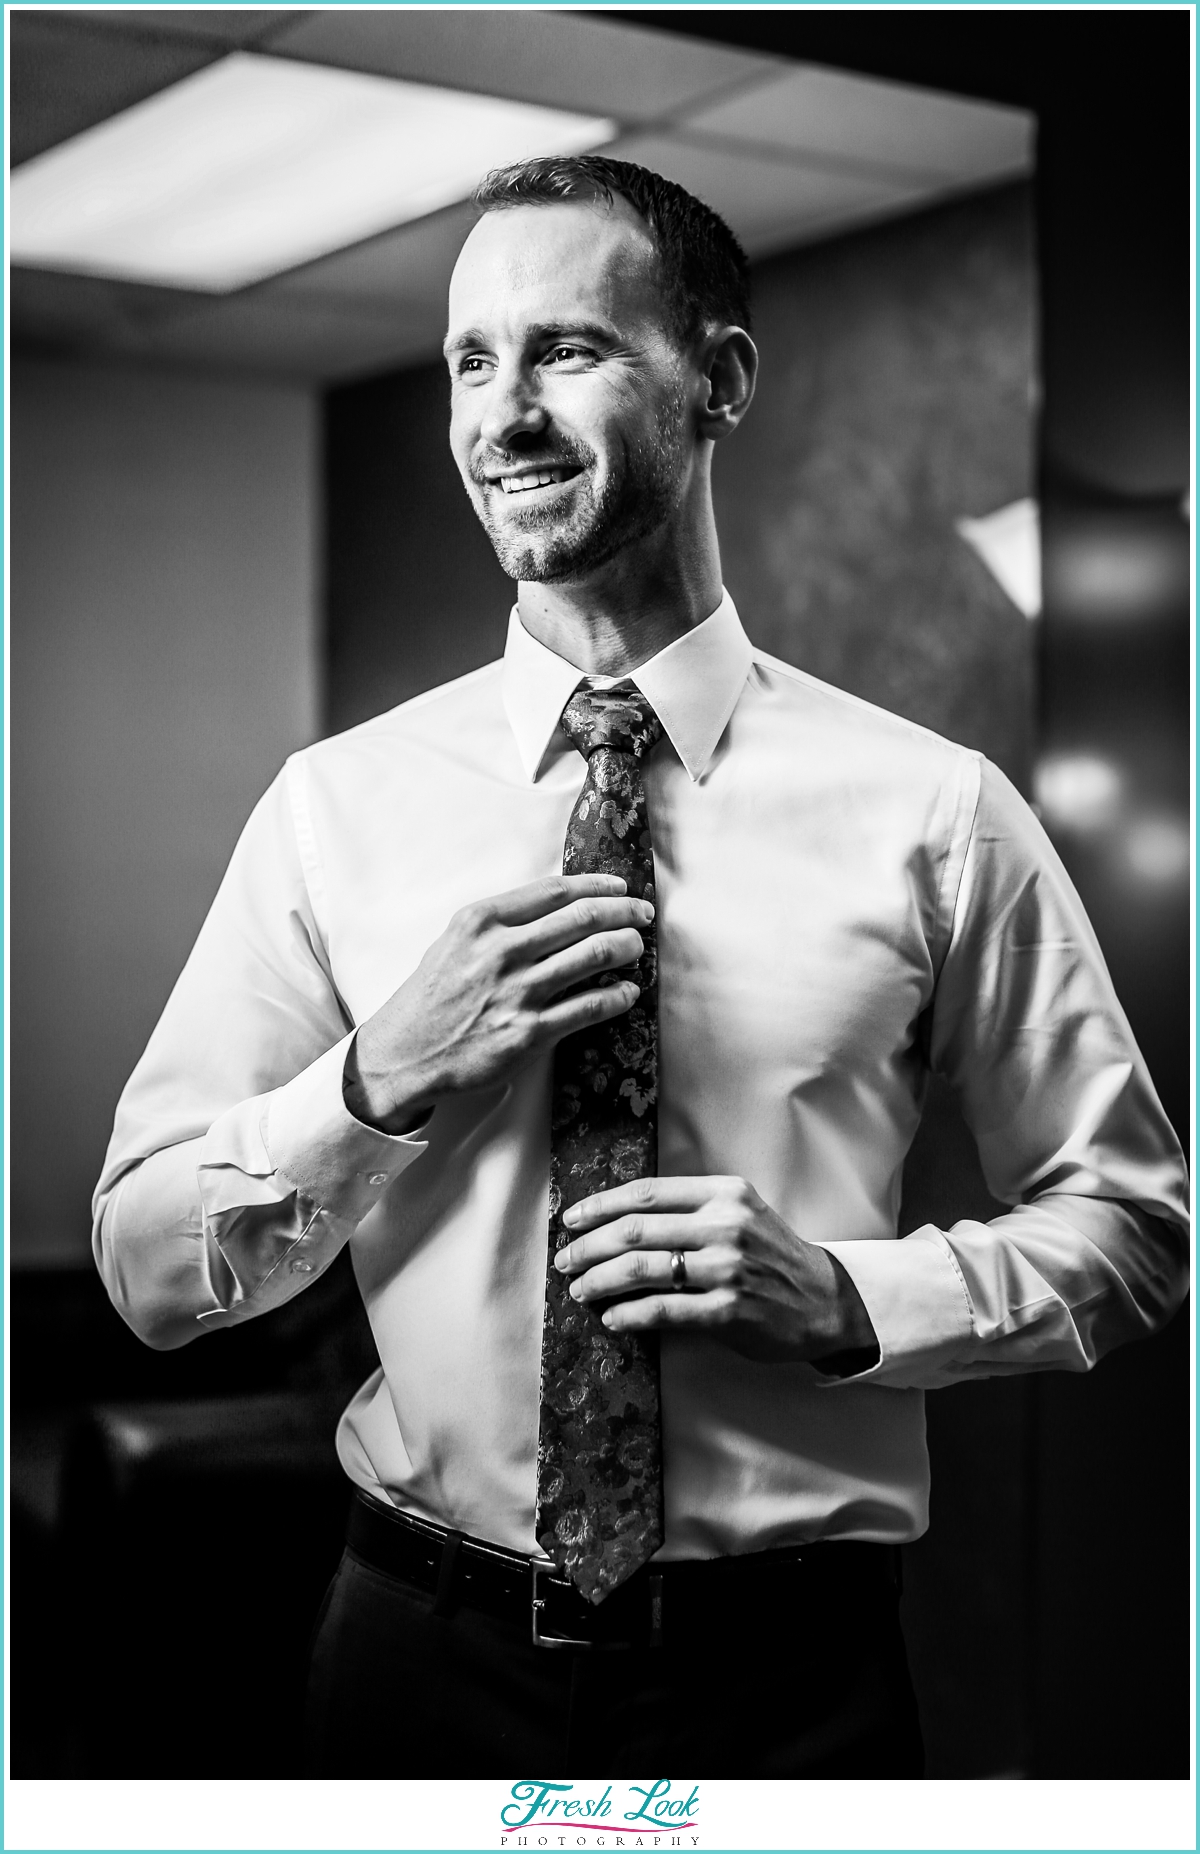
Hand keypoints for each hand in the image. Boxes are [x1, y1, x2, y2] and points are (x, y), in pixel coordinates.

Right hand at [345, 874, 652, 1133]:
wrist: (405, 1054)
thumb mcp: (454, 941)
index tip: (619, 889)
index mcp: (481, 921)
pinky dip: (617, 996)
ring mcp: (517, 993)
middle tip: (642, 915)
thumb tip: (556, 906)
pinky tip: (627, 992)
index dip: (597, 886)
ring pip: (594, 957)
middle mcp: (501, 951)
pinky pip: (589, 1007)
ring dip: (626, 948)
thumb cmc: (431, 996)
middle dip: (623, 913)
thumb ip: (499, 922)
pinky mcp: (528, 1033)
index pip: (555, 892)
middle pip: (583, 919)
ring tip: (637, 947)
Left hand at [554, 1175, 878, 1369]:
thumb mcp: (739, 1214)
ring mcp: (728, 1268)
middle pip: (635, 1230)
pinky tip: (612, 1319)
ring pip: (642, 1269)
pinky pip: (663, 1310)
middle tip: (565, 1261)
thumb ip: (690, 1211)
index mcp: (723, 1193)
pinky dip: (628, 1315)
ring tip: (580, 1290)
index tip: (571, 1220)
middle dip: (589, 1247)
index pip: (646, 1193)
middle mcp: (725, 1225)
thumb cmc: (771, 1255)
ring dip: (599, 1281)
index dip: (599, 1205)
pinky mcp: (729, 1309)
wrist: (826, 1299)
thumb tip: (617, 1223)